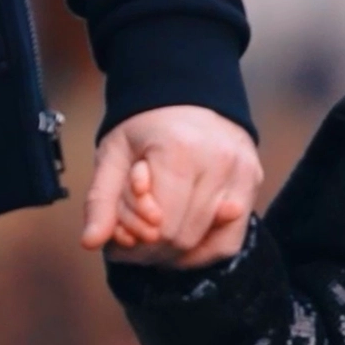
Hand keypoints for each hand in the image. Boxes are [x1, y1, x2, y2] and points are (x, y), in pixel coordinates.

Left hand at [81, 105, 261, 268]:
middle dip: (154, 249)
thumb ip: (101, 200)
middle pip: (184, 237)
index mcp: (180, 152)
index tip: (120, 240)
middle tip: (136, 240)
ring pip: (208, 242)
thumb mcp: (113, 155)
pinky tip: (186, 241)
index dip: (135, 244)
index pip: (160, 227)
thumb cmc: (147, 125)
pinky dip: (205, 249)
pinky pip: (232, 238)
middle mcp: (219, 162)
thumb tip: (90, 242)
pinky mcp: (253, 181)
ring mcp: (243, 172)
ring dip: (177, 251)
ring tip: (159, 235)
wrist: (188, 93)